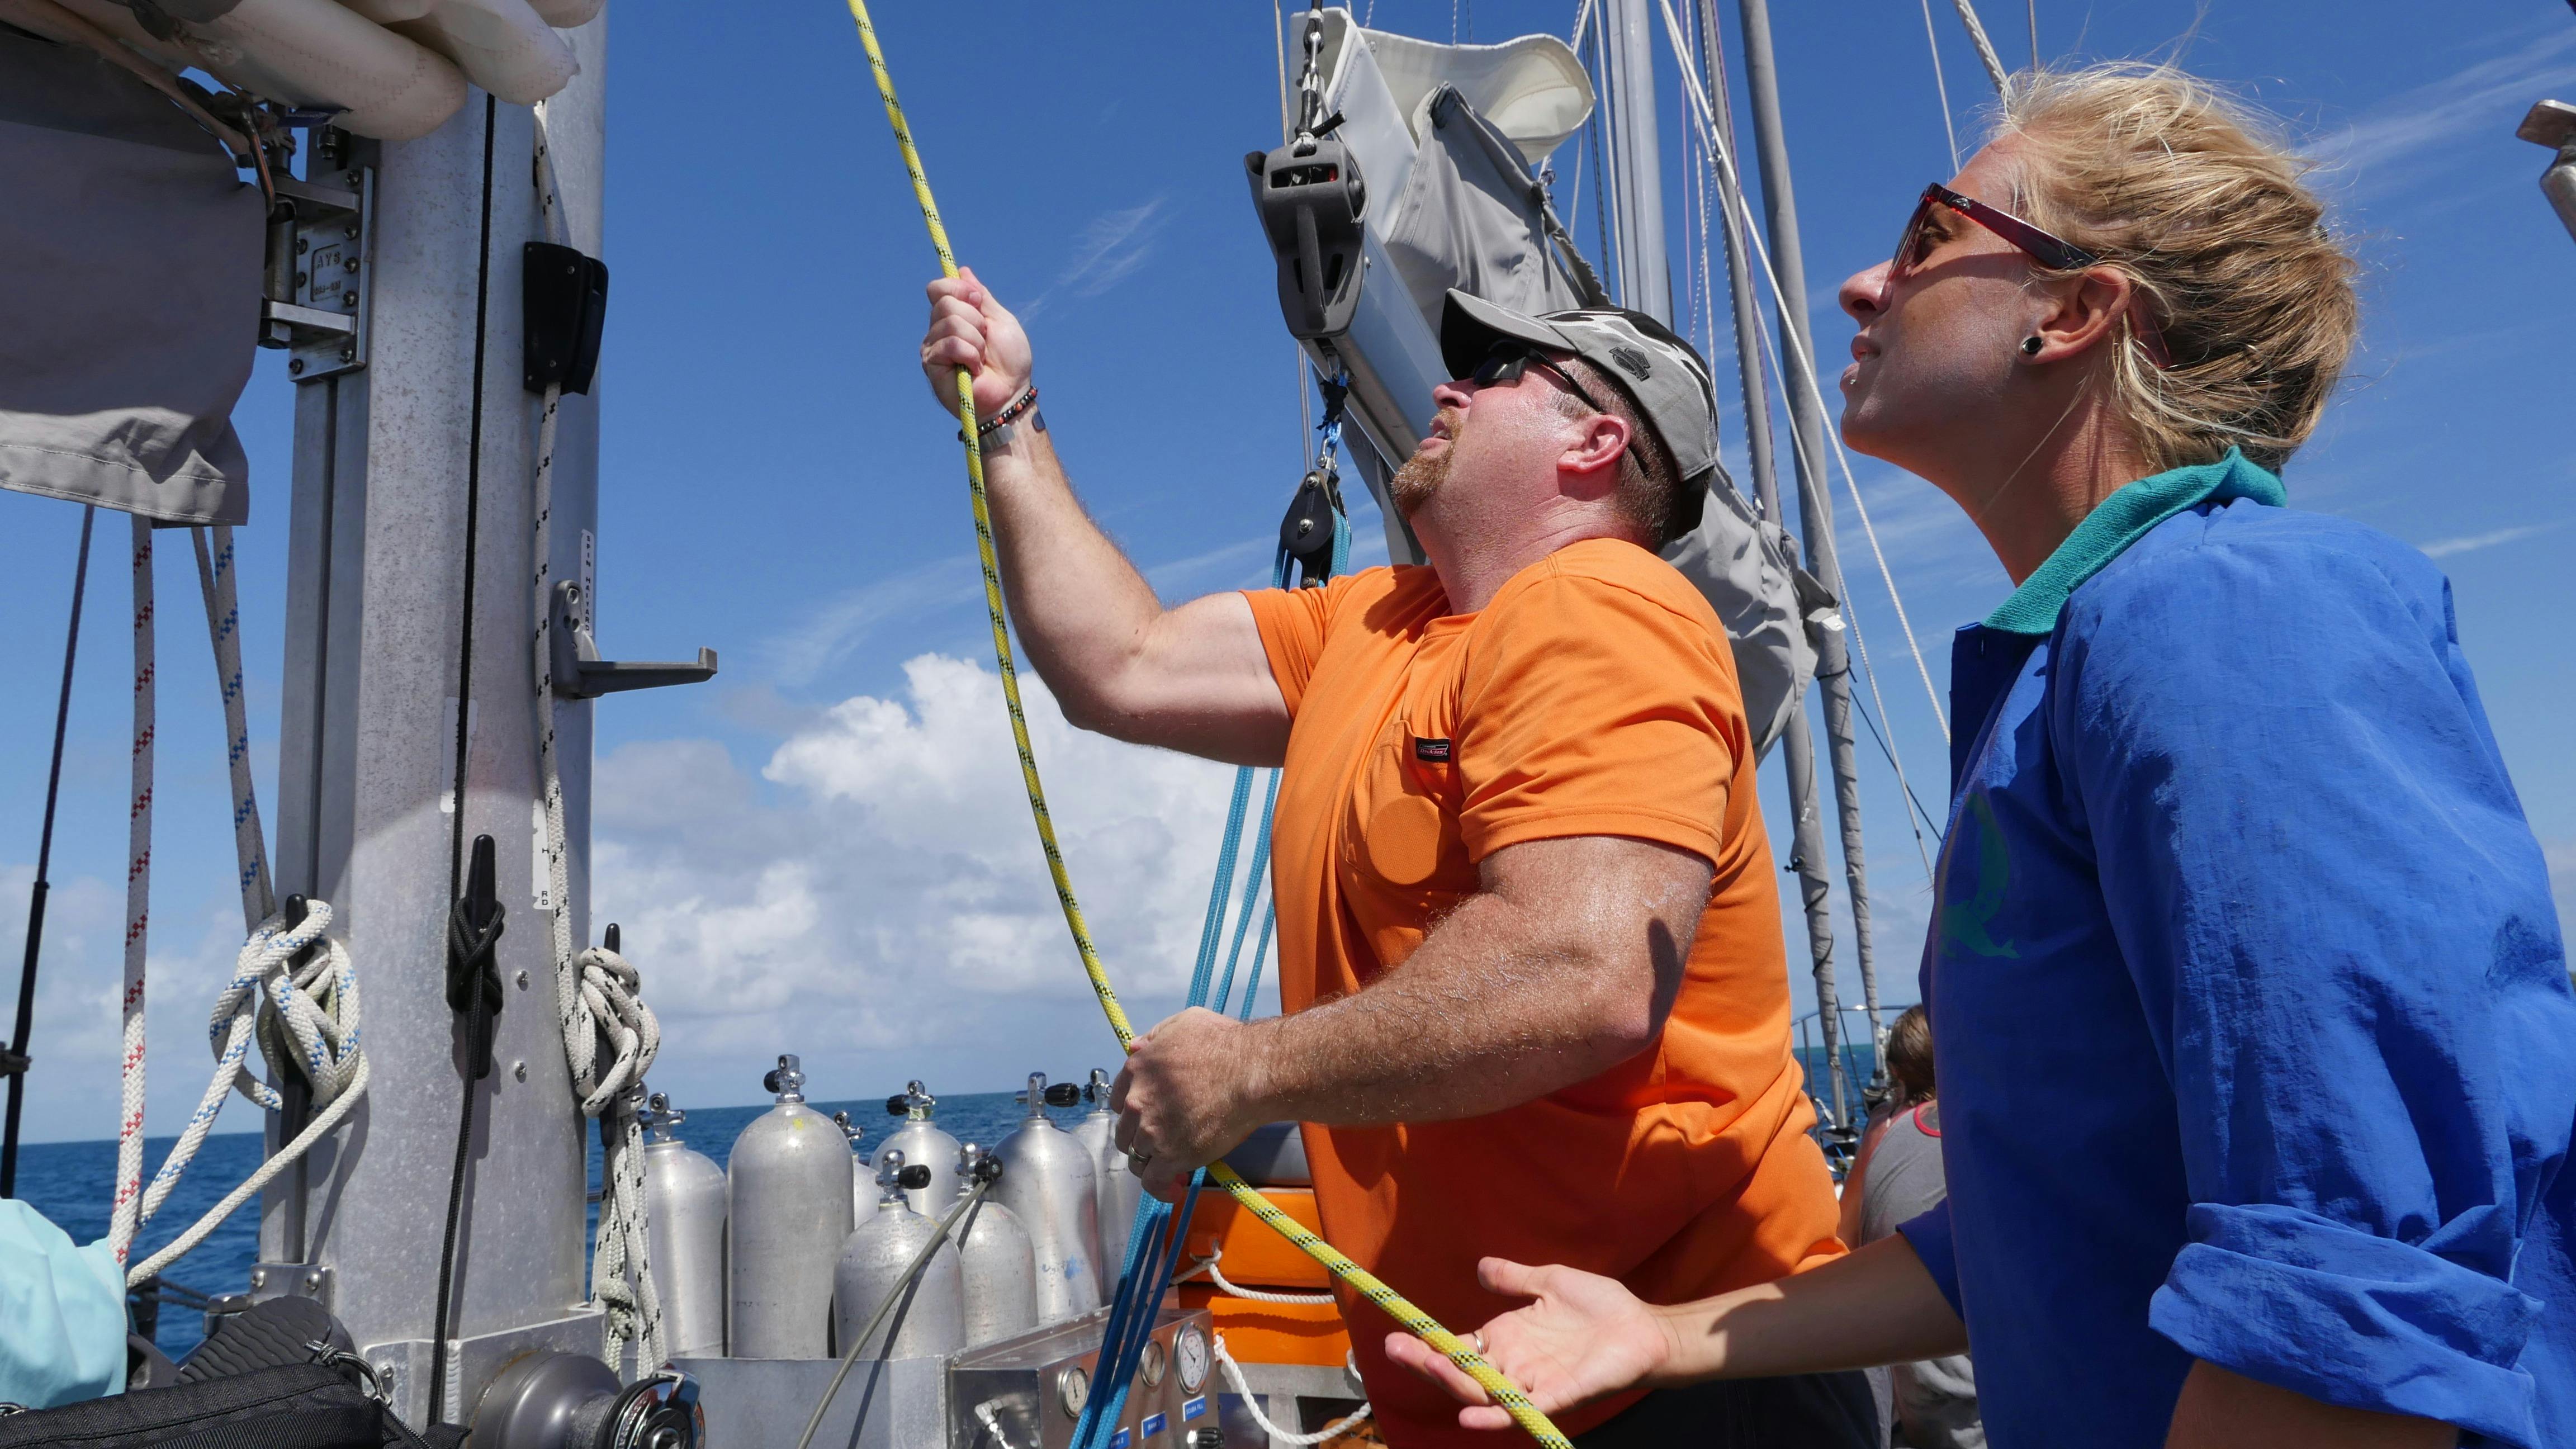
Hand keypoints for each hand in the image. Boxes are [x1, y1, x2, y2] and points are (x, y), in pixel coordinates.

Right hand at [920, 265, 1031, 420]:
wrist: (1011, 393)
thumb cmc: (1010, 362)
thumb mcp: (1000, 320)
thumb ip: (982, 297)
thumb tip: (963, 271)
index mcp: (954, 316)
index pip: (938, 288)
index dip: (957, 289)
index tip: (978, 301)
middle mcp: (938, 329)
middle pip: (946, 303)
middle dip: (975, 320)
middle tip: (985, 341)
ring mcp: (933, 347)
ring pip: (950, 323)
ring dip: (976, 341)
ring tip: (981, 358)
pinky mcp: (932, 365)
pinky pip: (950, 344)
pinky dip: (970, 355)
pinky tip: (974, 369)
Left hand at [1109, 1008, 1268, 1201]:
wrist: (1251, 1073)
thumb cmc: (1225, 1044)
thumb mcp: (1184, 1023)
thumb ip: (1154, 1037)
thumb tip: (1135, 1047)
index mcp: (1138, 1069)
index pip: (1120, 1099)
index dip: (1135, 1111)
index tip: (1148, 1117)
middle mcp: (1138, 1101)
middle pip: (1126, 1131)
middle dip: (1141, 1138)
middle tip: (1163, 1142)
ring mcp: (1151, 1131)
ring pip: (1137, 1157)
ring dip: (1152, 1162)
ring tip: (1171, 1168)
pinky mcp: (1169, 1156)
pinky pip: (1153, 1181)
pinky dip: (1160, 1188)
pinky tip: (1173, 1189)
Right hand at [1383, 1258, 1680, 1432]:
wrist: (1643, 1326)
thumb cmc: (1600, 1306)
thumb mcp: (1550, 1281)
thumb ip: (1515, 1278)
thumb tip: (1481, 1266)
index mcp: (1506, 1340)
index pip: (1457, 1348)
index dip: (1427, 1344)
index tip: (1397, 1333)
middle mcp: (1513, 1366)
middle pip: (1460, 1373)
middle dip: (1426, 1363)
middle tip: (1395, 1347)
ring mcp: (1533, 1384)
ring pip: (1483, 1392)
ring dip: (1453, 1382)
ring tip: (1427, 1365)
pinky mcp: (1558, 1396)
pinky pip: (1521, 1412)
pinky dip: (1495, 1416)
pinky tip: (1470, 1415)